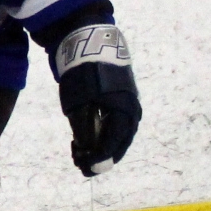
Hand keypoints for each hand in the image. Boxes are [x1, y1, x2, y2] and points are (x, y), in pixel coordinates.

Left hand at [53, 22, 139, 175]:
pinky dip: (106, 134)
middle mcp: (131, 111)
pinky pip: (118, 124)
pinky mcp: (123, 99)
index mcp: (123, 113)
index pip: (112, 145)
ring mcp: (129, 104)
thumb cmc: (84, 74)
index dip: (98, 160)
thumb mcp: (78, 105)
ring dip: (103, 147)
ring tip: (83, 154)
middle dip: (102, 157)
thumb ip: (83, 130)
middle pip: (120, 143)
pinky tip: (89, 138)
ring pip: (120, 135)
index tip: (84, 168)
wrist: (93, 42)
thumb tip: (86, 150)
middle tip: (84, 166)